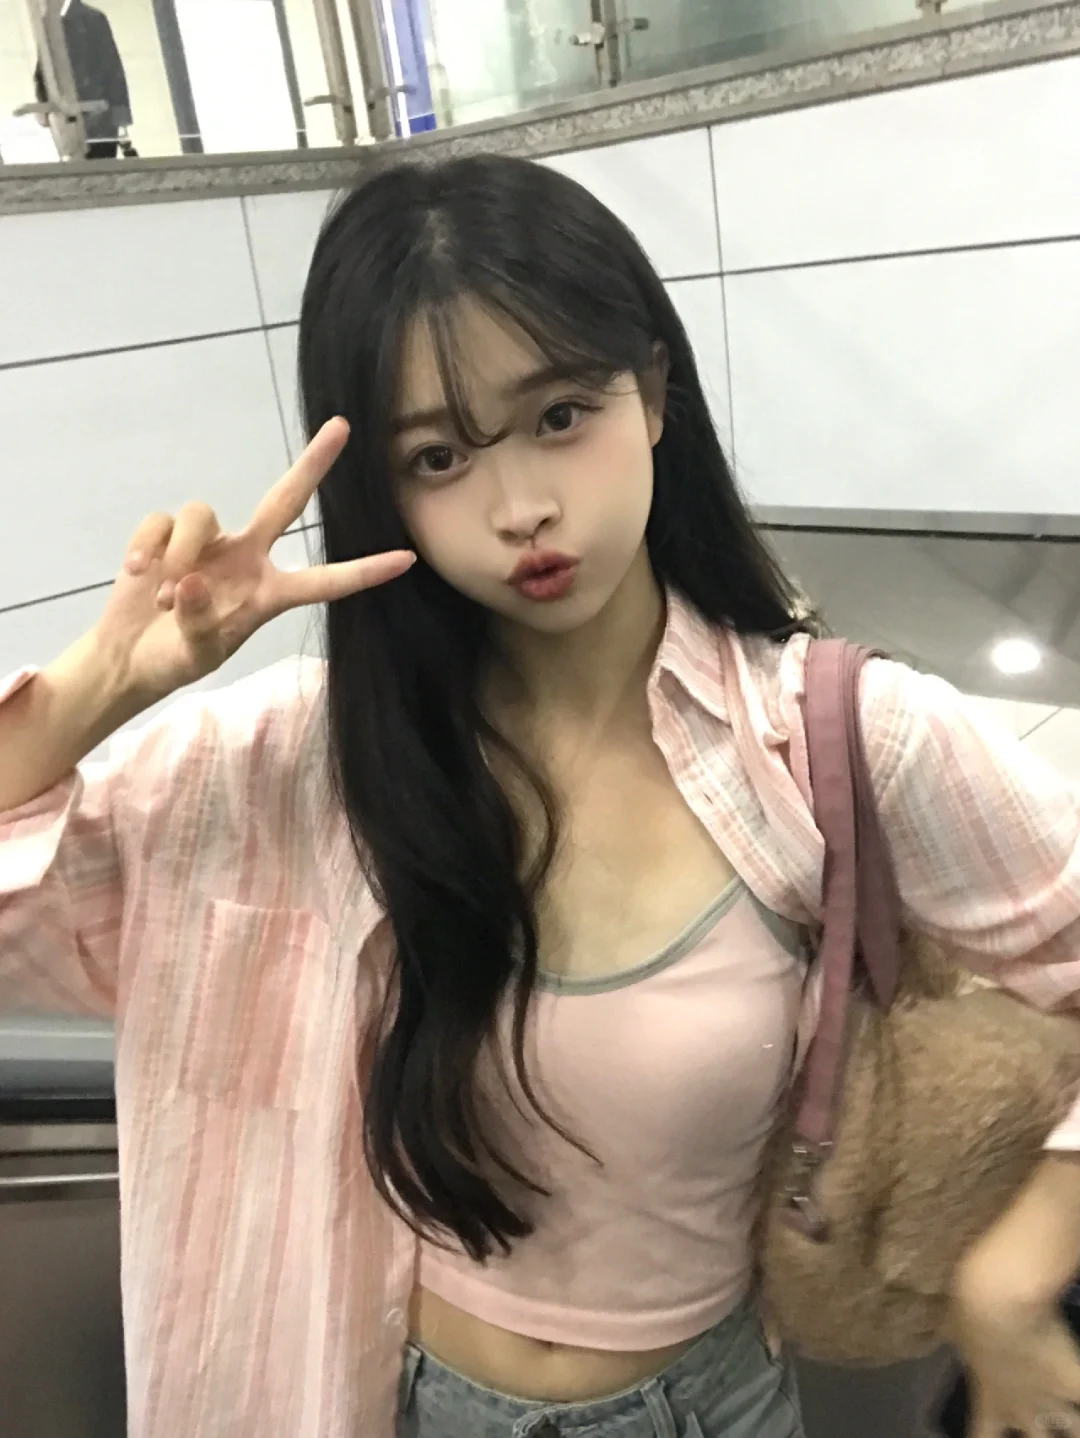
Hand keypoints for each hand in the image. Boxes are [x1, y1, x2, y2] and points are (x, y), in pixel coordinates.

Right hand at [94, 418, 413, 704]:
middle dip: (312, 464)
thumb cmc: (175, 659)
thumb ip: (202, 621)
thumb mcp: (197, 653)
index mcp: (268, 593)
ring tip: (163, 598)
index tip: (406, 559)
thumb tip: (194, 581)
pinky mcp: (165, 535)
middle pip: (284, 501)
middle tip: (342, 426)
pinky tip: (137, 575)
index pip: (325, 582)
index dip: (364, 572)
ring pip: (201, 513)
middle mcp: (246, 557)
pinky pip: (161, 521)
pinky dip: (145, 548)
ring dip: (180, 552)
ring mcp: (208, 543)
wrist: (128, 657)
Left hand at [946, 1283, 1079, 1435]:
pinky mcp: (1073, 1381)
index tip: (989, 1435)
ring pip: (1073, 1432)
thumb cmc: (966, 1314)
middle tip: (1040, 1425)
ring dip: (1074, 1428)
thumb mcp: (955, 1331)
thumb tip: (944, 1330)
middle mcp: (1020, 1407)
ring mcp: (1050, 1398)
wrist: (997, 1301)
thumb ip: (957, 1340)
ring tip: (1073, 1424)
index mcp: (988, 1397)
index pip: (982, 1436)